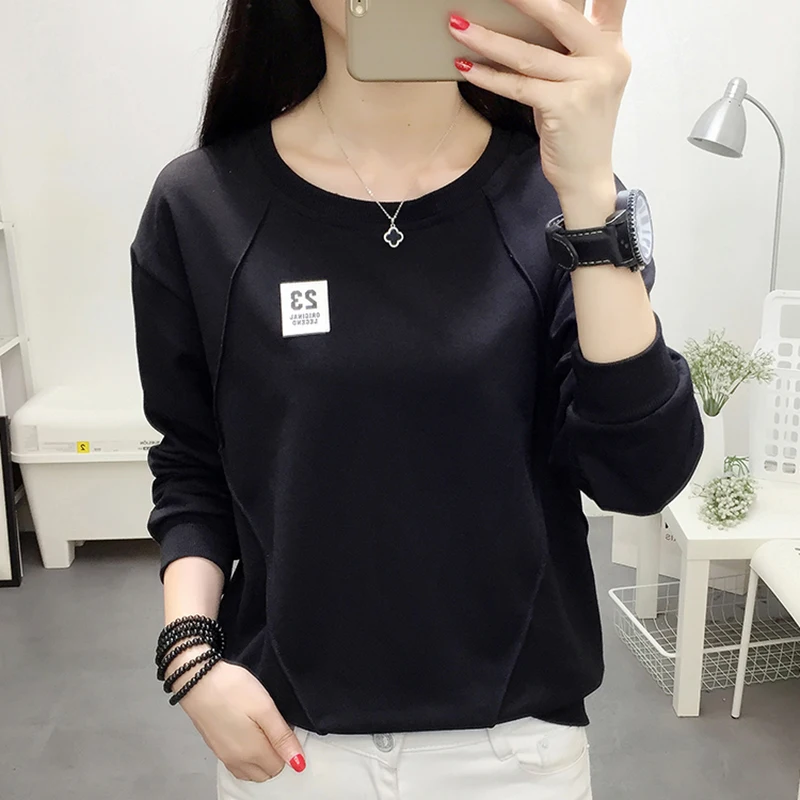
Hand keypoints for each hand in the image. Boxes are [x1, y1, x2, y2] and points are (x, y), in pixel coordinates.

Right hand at [171, 652, 305, 782]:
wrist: (197, 680)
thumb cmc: (232, 690)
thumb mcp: (265, 708)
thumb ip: (282, 738)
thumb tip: (298, 763)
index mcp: (252, 753)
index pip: (280, 766)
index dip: (286, 746)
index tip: (282, 725)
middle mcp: (237, 761)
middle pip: (265, 772)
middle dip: (274, 755)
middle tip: (271, 725)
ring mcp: (224, 756)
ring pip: (250, 771)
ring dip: (260, 757)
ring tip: (259, 727)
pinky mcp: (215, 747)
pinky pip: (237, 764)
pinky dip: (246, 756)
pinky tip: (245, 732)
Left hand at [448, 0, 629, 206]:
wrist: (586, 175)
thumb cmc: (577, 126)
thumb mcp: (583, 79)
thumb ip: (570, 48)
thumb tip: (527, 17)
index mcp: (613, 45)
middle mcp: (607, 59)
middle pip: (559, 15)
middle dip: (522, 0)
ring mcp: (588, 82)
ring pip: (528, 53)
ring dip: (487, 39)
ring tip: (458, 26)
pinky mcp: (565, 107)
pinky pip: (518, 85)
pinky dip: (487, 75)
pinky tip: (465, 66)